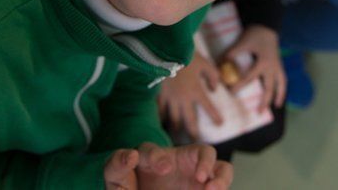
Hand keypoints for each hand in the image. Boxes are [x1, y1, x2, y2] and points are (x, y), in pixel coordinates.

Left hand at [104, 143, 232, 189]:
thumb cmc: (127, 184)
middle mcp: (180, 162)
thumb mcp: (115, 177)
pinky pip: (219, 186)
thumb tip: (130, 155)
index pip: (152, 151)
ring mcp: (195, 176)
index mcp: (152, 157)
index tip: (163, 169)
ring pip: (221, 169)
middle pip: (204, 153)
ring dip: (222, 178)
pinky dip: (220, 187)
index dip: (157, 158)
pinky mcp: (202, 187)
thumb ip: (117, 165)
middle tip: (201, 178)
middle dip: (206, 163)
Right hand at [157, 52, 222, 139]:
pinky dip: (161, 117)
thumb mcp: (205, 63)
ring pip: (173, 118)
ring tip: (177, 133)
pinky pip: (160, 109)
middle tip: (195, 138)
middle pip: (189, 119)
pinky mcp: (160, 94)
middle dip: (193, 130)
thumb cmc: (187, 56)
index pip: (208, 107)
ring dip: (176, 127)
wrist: (167, 51)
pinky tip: (161, 122)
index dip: (215, 116)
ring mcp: (170, 97)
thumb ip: (213, 77)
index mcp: (196, 91)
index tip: (220, 124)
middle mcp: (183, 98)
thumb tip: (214, 89)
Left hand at [224, 25, 283, 111]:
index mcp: (263, 63)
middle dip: (264, 100)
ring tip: (276, 105)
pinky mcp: (279, 64)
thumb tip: (219, 64)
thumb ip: (232, 53)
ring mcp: (277, 66)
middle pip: (269, 87)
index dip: (239, 85)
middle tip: (258, 112)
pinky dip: (282, 87)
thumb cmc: (255, 34)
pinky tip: (280, 94)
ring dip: (278, 95)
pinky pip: (283, 78)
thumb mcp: (242, 43)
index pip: (249, 78)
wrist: (267, 25)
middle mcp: (273, 67)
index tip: (230, 91)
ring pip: (280, 84)